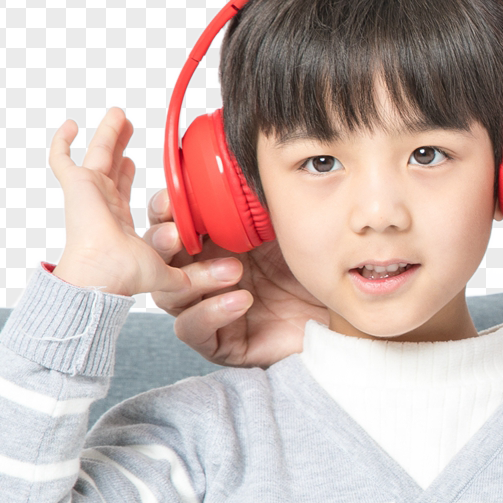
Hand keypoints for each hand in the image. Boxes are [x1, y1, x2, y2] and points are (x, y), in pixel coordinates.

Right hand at [44, 110, 211, 307]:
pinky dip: (62, 142)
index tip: (135, 162)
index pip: (121, 191)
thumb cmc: (128, 276)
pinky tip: (72, 125)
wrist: (105, 273)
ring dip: (107, 135)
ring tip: (118, 115)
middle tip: (127, 126)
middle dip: (118, 146)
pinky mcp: (77, 184)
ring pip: (97, 155)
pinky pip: (62, 159)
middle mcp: (102, 204)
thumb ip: (196, 274)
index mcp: (117, 221)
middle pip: (111, 167)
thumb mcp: (168, 272)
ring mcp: (89, 192)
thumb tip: (233, 275)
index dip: (127, 175)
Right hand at [144, 182, 331, 368]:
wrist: (343, 313)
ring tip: (232, 270)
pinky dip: (213, 312)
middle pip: (159, 261)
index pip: (171, 225)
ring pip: (170, 295)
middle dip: (162, 244)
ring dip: (195, 278)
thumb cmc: (312, 267)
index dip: (163, 212)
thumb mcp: (284, 227)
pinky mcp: (219, 344)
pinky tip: (241, 300)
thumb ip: (253, 201)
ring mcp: (207, 310)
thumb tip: (236, 157)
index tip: (168, 198)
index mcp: (211, 243)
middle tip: (175, 234)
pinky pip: (195, 330)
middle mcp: (201, 276)